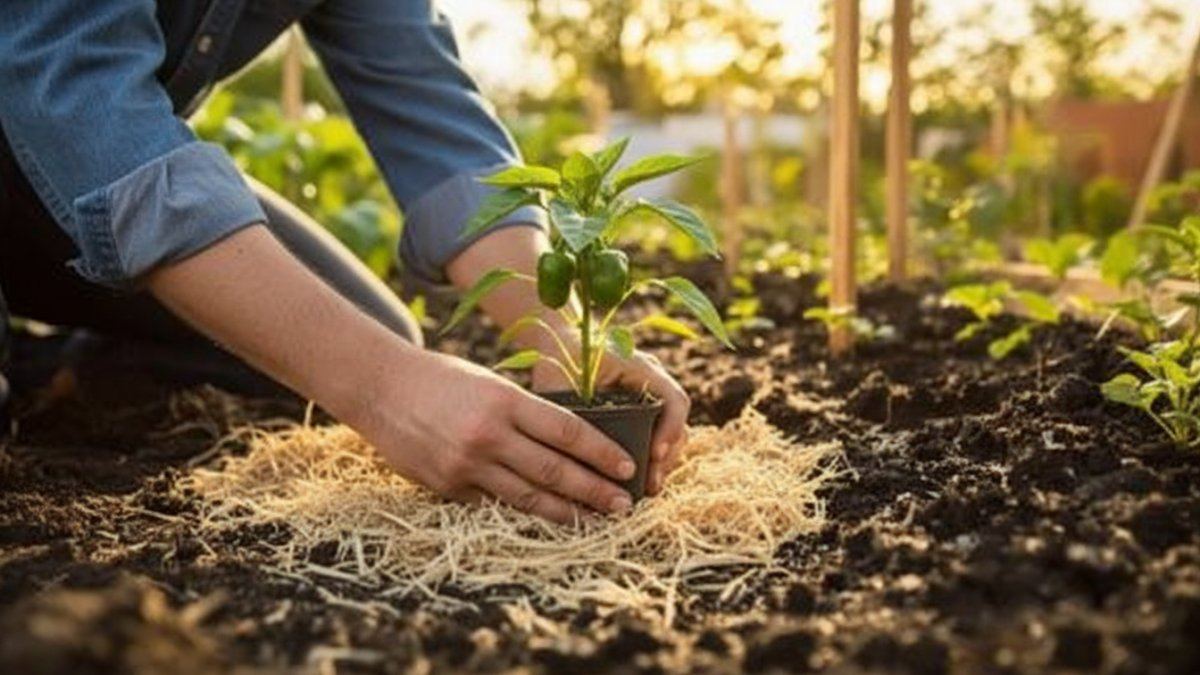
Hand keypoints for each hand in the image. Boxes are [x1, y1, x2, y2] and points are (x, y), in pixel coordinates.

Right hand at [356, 350, 636, 522]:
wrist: (378, 387)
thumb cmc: (441, 378)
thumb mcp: (490, 383)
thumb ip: (524, 413)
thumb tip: (570, 442)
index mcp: (505, 400)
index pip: (567, 431)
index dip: (601, 452)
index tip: (627, 467)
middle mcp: (488, 434)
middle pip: (554, 470)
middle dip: (594, 491)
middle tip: (624, 505)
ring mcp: (466, 464)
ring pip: (527, 496)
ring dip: (565, 512)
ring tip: (593, 520)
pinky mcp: (447, 485)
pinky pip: (492, 503)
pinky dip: (520, 510)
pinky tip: (545, 518)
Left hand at [532, 341, 690, 496]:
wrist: (560, 339)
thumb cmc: (561, 355)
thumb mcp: (565, 380)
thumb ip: (571, 409)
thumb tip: (576, 454)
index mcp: (641, 367)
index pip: (674, 399)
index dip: (671, 429)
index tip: (655, 455)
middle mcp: (653, 380)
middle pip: (678, 422)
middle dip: (668, 457)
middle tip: (652, 484)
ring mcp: (650, 395)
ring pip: (671, 431)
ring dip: (663, 461)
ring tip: (648, 488)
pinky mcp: (642, 409)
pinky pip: (657, 434)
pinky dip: (652, 456)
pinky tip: (640, 479)